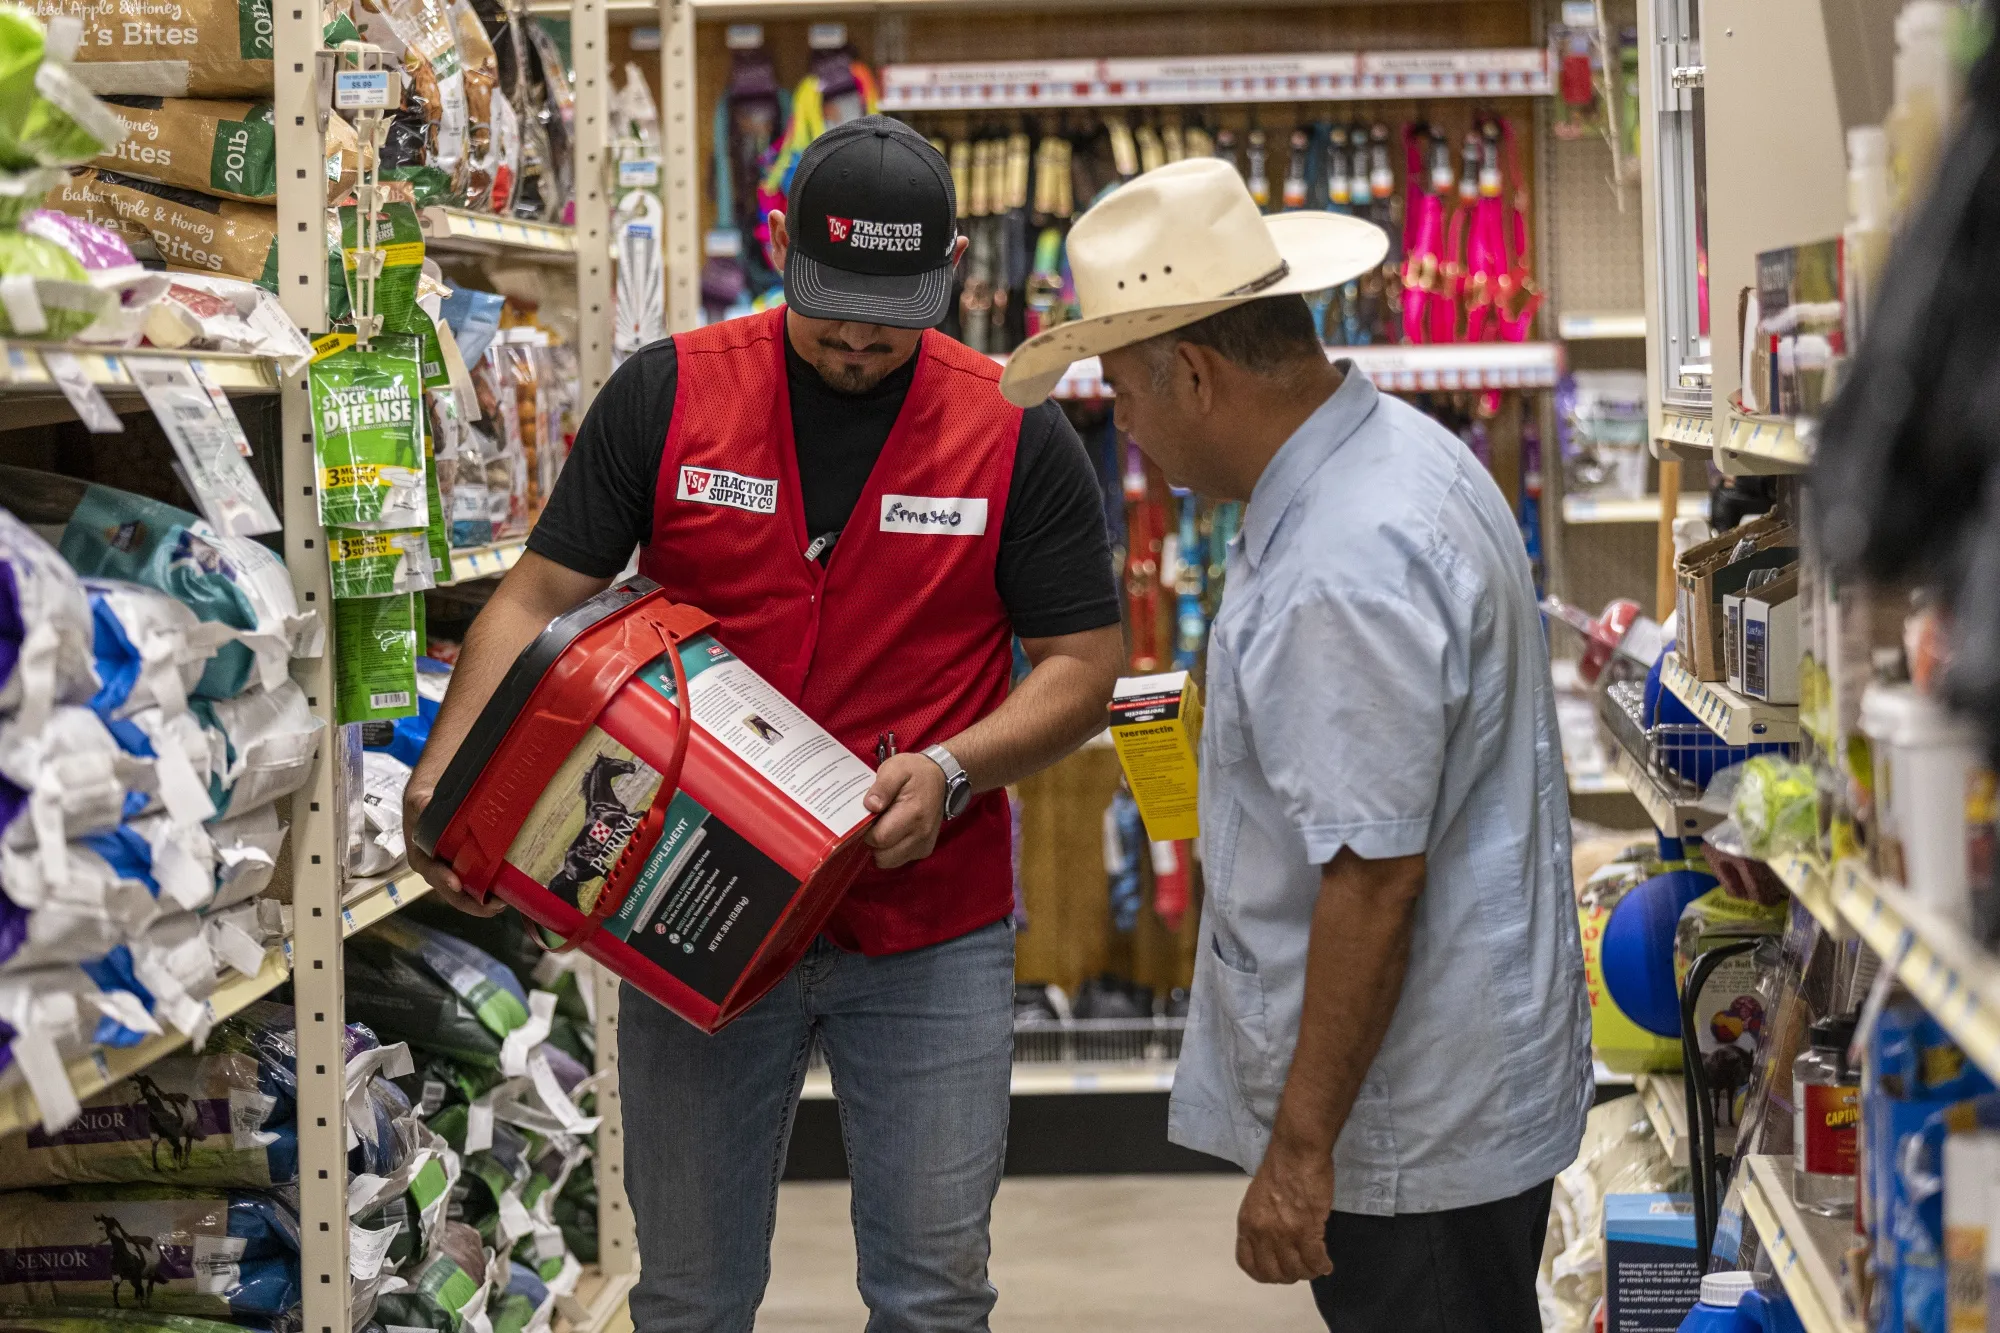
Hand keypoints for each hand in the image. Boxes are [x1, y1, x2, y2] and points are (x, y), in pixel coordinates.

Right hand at [403, 785, 506, 916]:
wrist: (432, 801)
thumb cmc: (423, 805)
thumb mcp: (418, 802)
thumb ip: (420, 804)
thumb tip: (424, 803)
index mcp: (422, 859)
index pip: (432, 874)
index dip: (444, 880)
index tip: (457, 884)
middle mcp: (437, 870)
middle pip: (453, 893)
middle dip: (473, 903)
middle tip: (494, 905)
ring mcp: (454, 871)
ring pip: (469, 892)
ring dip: (486, 901)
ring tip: (505, 902)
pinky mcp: (469, 868)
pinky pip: (480, 882)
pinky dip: (492, 888)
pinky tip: (508, 890)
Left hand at [861, 753, 947, 868]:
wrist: (940, 777)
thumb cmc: (914, 772)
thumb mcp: (895, 769)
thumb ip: (882, 786)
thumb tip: (870, 805)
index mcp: (913, 814)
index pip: (879, 838)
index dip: (866, 830)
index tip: (866, 817)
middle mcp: (922, 834)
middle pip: (883, 856)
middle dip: (872, 843)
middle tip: (873, 822)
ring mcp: (924, 844)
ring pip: (889, 862)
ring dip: (881, 848)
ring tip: (884, 826)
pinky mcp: (925, 850)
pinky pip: (899, 860)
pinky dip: (891, 850)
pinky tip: (893, 832)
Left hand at [1236, 1135, 1334, 1283]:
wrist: (1297, 1151)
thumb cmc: (1281, 1166)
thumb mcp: (1257, 1198)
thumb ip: (1261, 1223)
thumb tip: (1271, 1244)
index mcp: (1247, 1223)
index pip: (1248, 1264)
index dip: (1265, 1273)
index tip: (1277, 1272)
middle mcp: (1262, 1231)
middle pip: (1274, 1273)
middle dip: (1289, 1275)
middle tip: (1301, 1269)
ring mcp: (1284, 1232)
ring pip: (1297, 1270)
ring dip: (1308, 1272)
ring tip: (1316, 1266)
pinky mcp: (1307, 1229)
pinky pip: (1315, 1261)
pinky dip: (1322, 1266)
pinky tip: (1326, 1263)